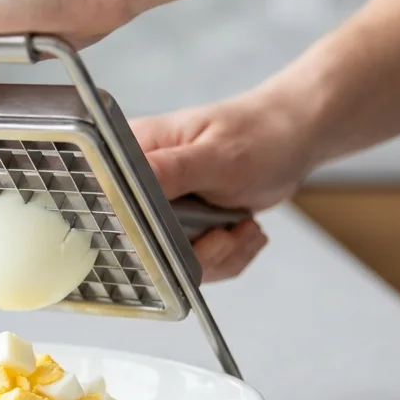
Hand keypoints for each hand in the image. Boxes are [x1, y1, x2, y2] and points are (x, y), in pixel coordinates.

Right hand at [132, 86, 321, 280]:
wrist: (291, 138)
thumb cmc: (258, 133)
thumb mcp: (217, 155)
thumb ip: (170, 171)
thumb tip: (121, 185)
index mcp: (132, 153)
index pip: (108, 204)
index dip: (137, 231)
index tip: (180, 233)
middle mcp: (137, 184)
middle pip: (139, 245)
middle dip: (193, 251)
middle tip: (226, 232)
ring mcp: (158, 210)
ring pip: (170, 264)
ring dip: (219, 255)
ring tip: (242, 227)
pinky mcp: (179, 229)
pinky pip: (193, 266)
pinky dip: (227, 257)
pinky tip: (243, 230)